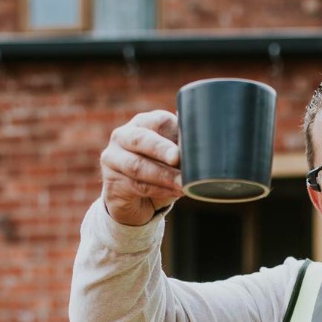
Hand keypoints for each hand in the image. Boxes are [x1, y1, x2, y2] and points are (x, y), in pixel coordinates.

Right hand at [100, 110, 183, 225]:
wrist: (135, 201)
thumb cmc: (160, 171)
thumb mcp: (172, 156)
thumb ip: (184, 147)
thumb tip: (209, 142)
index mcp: (142, 123)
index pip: (157, 120)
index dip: (173, 130)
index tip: (192, 140)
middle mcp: (122, 136)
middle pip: (141, 139)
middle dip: (161, 148)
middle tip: (177, 158)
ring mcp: (113, 159)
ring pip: (138, 167)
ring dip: (163, 176)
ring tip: (183, 183)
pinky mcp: (112, 182)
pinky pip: (137, 186)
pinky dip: (159, 190)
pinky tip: (174, 192)